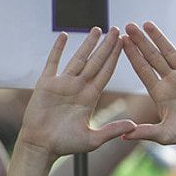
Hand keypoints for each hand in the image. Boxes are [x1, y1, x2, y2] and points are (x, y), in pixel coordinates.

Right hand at [17, 28, 135, 157]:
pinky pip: (53, 62)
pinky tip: (64, 35)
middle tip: (117, 29)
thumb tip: (134, 126)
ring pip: (78, 59)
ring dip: (87, 44)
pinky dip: (58, 49)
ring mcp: (62, 83)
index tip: (125, 44)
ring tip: (97, 29)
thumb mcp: (93, 139)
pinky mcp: (46, 84)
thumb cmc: (65, 144)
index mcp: (91, 97)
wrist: (40, 146)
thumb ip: (112, 130)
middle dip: (106, 46)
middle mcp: (78, 87)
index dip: (115, 58)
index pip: (106, 73)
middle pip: (96, 62)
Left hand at [120, 22, 175, 146]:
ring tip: (147, 23)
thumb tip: (124, 135)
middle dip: (141, 42)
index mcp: (159, 92)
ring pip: (170, 52)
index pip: (142, 70)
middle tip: (129, 25)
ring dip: (159, 37)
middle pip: (152, 57)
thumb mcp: (164, 135)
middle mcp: (170, 80)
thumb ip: (146, 132)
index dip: (133, 55)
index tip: (122, 41)